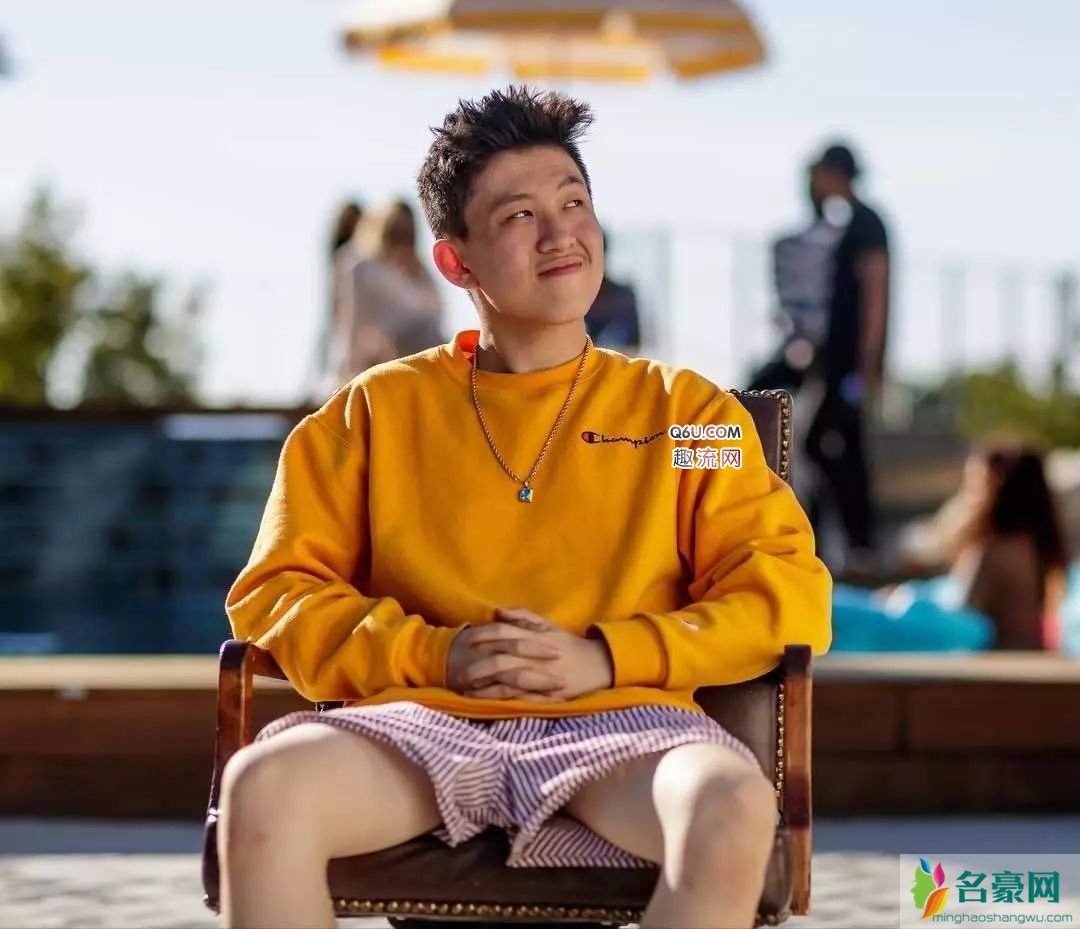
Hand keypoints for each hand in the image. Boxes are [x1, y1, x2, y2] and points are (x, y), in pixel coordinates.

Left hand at [452, 607, 613, 701]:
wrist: (595, 664)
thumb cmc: (567, 644)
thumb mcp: (547, 625)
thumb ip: (522, 616)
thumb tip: (497, 612)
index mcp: (535, 637)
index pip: (504, 634)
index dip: (483, 637)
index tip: (465, 640)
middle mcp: (535, 657)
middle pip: (501, 660)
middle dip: (477, 666)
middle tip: (457, 670)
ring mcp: (539, 676)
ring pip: (507, 682)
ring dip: (484, 686)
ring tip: (465, 689)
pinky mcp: (544, 694)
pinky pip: (518, 698)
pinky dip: (499, 699)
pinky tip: (484, 701)